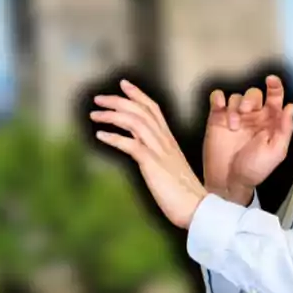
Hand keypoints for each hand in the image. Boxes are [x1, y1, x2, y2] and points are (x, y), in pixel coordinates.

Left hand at [91, 80, 208, 228]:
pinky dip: (114, 137)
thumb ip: (159, 158)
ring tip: (95, 115)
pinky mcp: (152, 164)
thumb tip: (144, 156)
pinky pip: (131, 145)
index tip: (123, 84)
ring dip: (112, 115)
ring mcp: (159, 151)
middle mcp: (165, 141)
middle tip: (99, 98)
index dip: (138, 95)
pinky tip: (100, 136)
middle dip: (118, 100)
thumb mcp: (171, 169)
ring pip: (135, 122)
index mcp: (169, 141)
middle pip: (141, 110)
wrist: (197, 207)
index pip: (154, 109)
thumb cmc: (185, 194)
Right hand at [204, 75, 292, 204]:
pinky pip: (217, 98)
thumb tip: (290, 107)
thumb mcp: (276, 152)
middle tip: (247, 113)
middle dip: (251, 99)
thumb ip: (285, 128)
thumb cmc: (254, 169)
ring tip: (233, 125)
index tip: (272, 80)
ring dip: (235, 106)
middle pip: (254, 93)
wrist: (229, 181)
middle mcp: (253, 117)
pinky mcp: (217, 119)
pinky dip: (218, 98)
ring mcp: (234, 117)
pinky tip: (220, 108)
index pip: (274, 97)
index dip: (275, 86)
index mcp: (270, 122)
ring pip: (236, 96)